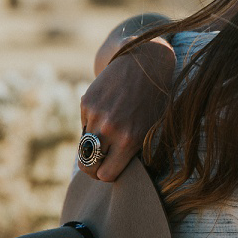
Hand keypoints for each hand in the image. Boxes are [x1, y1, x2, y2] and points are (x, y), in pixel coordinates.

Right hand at [79, 38, 174, 180]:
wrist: (144, 62)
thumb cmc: (154, 99)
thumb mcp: (152, 128)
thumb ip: (134, 151)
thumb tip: (114, 171)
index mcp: (130, 140)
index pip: (106, 175)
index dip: (107, 175)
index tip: (110, 170)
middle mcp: (110, 129)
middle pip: (88, 165)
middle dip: (93, 169)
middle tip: (100, 164)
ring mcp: (96, 115)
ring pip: (84, 146)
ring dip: (93, 144)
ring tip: (109, 132)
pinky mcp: (86, 102)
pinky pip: (83, 125)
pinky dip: (92, 124)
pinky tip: (107, 111)